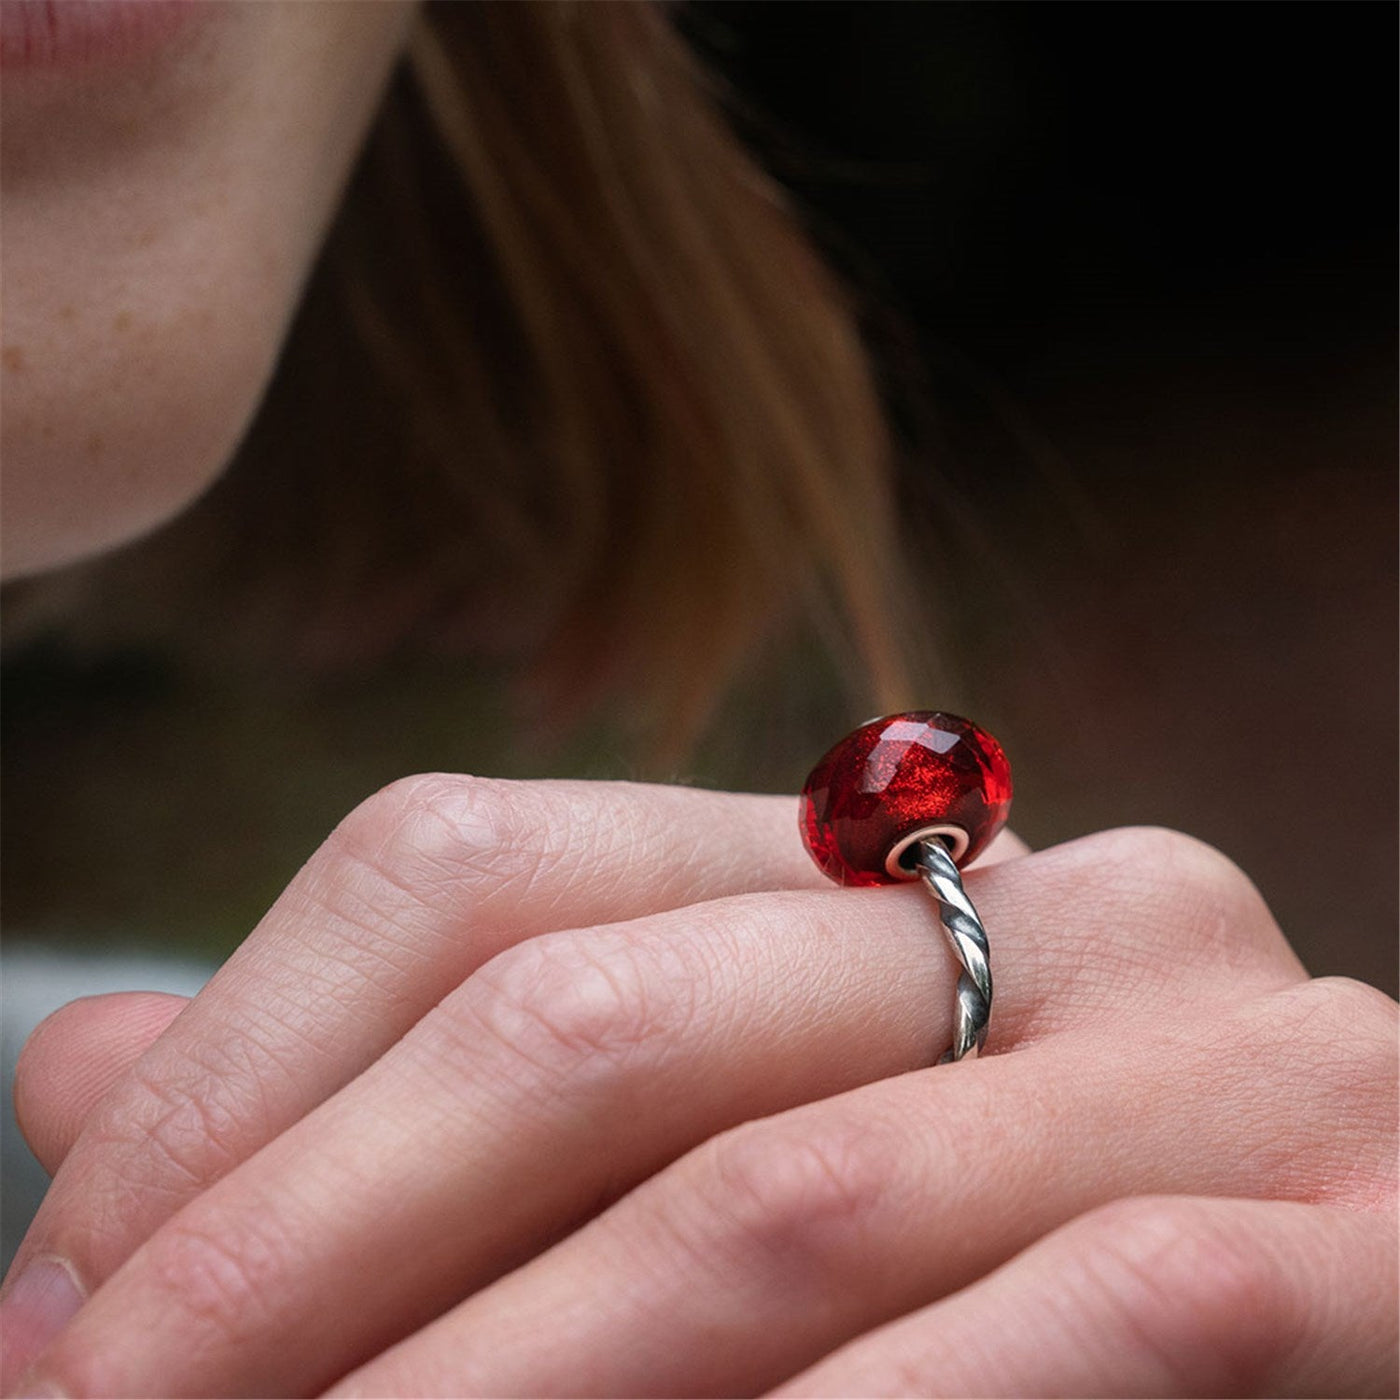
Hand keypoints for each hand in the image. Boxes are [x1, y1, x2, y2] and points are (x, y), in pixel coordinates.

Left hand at [3, 779, 1394, 1396]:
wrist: (1336, 1338)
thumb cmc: (984, 1269)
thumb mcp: (701, 1136)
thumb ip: (422, 1105)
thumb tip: (83, 1069)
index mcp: (868, 857)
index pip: (474, 863)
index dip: (244, 1068)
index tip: (70, 1285)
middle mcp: (1047, 896)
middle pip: (589, 1008)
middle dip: (309, 1239)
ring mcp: (1220, 1044)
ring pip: (785, 1193)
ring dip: (506, 1386)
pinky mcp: (1374, 1226)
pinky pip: (1087, 1318)